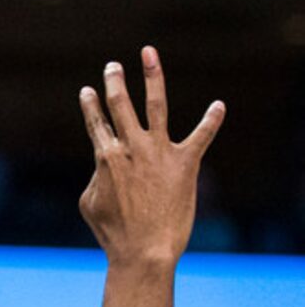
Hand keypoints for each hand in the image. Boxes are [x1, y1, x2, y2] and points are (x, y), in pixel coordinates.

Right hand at [78, 48, 224, 268]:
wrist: (144, 251)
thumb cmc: (113, 233)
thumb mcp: (89, 203)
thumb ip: (96, 177)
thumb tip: (105, 166)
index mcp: (106, 157)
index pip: (96, 123)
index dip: (90, 105)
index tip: (87, 91)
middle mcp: (132, 147)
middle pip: (120, 105)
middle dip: (115, 82)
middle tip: (112, 66)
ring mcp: (160, 152)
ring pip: (156, 105)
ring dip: (152, 77)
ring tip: (148, 55)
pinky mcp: (185, 163)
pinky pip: (201, 136)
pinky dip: (211, 120)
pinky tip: (219, 106)